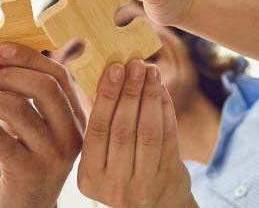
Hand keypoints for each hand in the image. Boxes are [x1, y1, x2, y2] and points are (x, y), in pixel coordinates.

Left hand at [0, 43, 85, 207]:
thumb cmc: (23, 162)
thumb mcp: (28, 127)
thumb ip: (19, 95)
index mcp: (75, 119)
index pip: (60, 76)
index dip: (29, 57)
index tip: (0, 49)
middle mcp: (71, 136)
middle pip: (44, 87)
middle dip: (8, 75)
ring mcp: (52, 156)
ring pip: (17, 110)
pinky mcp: (28, 173)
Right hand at [78, 61, 195, 207]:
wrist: (156, 205)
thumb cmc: (123, 173)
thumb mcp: (102, 161)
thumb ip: (101, 128)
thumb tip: (108, 74)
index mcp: (89, 178)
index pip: (97, 130)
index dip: (107, 96)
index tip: (114, 68)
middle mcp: (114, 187)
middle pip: (122, 129)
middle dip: (130, 91)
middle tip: (134, 64)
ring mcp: (143, 186)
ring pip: (147, 131)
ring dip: (149, 96)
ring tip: (150, 70)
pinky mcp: (168, 179)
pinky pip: (168, 137)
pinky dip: (165, 109)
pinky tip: (162, 89)